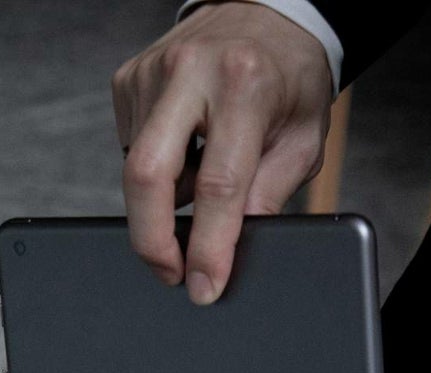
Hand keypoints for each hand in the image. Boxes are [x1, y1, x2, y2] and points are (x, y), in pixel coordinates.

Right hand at [111, 0, 333, 302]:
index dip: (208, 247)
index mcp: (244, 85)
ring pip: (138, 171)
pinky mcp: (129, 80)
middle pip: (148, 177)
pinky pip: (132, 150)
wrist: (266, 15)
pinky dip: (157, 172)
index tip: (203, 286)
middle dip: (153, 242)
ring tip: (202, 186)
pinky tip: (186, 153)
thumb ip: (268, 195)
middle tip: (172, 274)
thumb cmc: (290, 78)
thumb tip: (228, 251)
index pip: (218, 185)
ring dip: (164, 202)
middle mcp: (190, 72)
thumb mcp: (302, 140)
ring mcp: (151, 73)